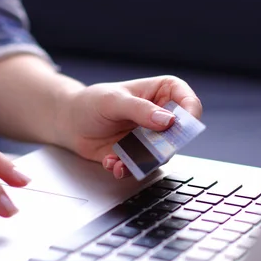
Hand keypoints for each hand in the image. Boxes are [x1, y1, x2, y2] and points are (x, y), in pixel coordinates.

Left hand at [60, 75, 201, 177]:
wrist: (70, 122)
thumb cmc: (92, 102)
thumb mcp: (114, 101)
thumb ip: (141, 110)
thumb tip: (167, 121)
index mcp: (161, 92)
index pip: (187, 100)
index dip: (190, 114)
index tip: (180, 126)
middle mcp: (159, 116)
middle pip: (178, 134)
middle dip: (164, 146)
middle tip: (149, 151)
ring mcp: (150, 137)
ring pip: (160, 155)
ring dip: (142, 162)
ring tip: (119, 160)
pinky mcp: (138, 155)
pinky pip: (141, 167)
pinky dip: (126, 168)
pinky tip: (111, 162)